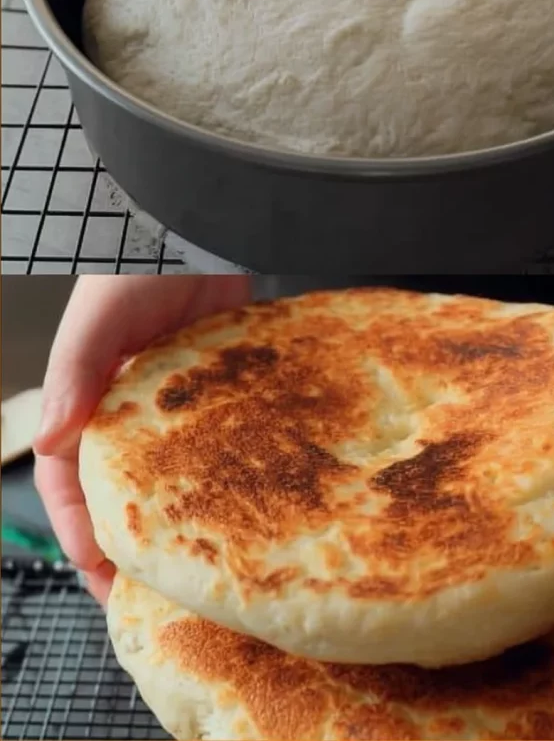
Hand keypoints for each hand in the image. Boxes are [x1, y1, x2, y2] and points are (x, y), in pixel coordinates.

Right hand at [34, 274, 251, 605]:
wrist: (209, 228)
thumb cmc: (147, 260)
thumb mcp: (102, 312)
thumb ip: (76, 370)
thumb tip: (52, 437)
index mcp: (88, 393)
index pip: (68, 475)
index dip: (78, 526)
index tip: (98, 570)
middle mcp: (127, 403)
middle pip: (115, 484)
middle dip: (121, 538)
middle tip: (142, 591)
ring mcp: (174, 401)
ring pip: (164, 473)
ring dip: (167, 519)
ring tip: (186, 566)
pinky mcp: (217, 390)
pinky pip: (212, 444)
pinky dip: (213, 479)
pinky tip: (235, 508)